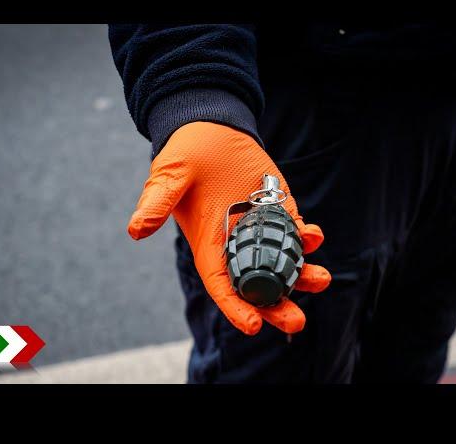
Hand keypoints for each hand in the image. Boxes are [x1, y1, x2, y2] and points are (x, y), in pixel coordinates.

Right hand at [128, 121, 331, 334]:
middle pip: (260, 285)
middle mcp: (238, 245)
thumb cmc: (186, 154)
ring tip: (321, 280)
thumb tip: (134, 230)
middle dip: (278, 306)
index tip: (253, 326)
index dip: (236, 308)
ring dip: (302, 276)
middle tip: (296, 323)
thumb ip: (156, 202)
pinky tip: (313, 237)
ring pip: (285, 263)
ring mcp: (262, 229)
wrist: (212, 130)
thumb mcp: (168, 175)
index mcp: (209, 246)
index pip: (223, 286)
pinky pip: (296, 232)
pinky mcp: (280, 211)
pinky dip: (306, 238)